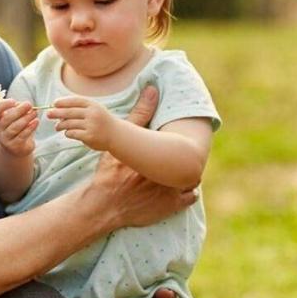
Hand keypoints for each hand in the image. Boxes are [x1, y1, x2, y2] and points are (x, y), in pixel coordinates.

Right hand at [0, 98, 36, 155]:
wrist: (17, 148)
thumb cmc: (17, 128)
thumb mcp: (16, 117)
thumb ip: (18, 109)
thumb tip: (26, 105)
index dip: (3, 105)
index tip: (14, 101)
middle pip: (7, 119)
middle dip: (19, 110)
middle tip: (29, 104)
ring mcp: (5, 139)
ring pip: (15, 127)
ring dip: (26, 118)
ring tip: (35, 113)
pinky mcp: (14, 146)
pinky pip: (22, 136)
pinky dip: (30, 128)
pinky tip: (36, 121)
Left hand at [47, 96, 118, 150]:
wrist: (116, 135)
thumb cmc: (101, 121)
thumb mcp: (94, 109)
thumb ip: (80, 108)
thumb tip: (58, 107)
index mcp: (93, 105)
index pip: (75, 101)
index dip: (63, 101)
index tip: (54, 103)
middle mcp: (92, 114)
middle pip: (70, 112)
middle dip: (57, 112)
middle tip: (48, 114)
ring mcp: (91, 125)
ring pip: (69, 123)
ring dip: (60, 125)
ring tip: (57, 127)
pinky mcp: (89, 136)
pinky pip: (72, 133)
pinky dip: (68, 133)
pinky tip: (67, 132)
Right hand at [81, 86, 193, 229]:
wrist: (103, 206)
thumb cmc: (110, 173)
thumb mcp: (122, 143)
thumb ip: (139, 116)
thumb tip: (152, 90)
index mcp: (161, 157)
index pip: (188, 144)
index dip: (186, 144)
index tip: (183, 143)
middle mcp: (171, 172)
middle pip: (192, 161)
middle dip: (186, 160)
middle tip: (179, 158)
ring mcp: (173, 192)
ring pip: (193, 179)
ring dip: (187, 176)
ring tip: (177, 172)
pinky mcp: (171, 208)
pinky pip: (191, 197)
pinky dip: (186, 192)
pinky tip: (176, 187)